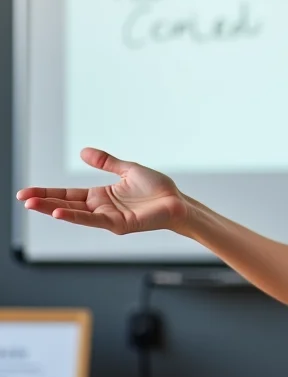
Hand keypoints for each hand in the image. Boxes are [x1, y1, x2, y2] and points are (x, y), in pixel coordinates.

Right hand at [16, 147, 187, 234]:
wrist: (177, 201)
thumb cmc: (156, 188)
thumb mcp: (127, 170)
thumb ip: (106, 162)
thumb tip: (82, 151)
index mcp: (101, 195)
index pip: (68, 194)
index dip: (49, 192)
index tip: (27, 192)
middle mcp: (101, 208)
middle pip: (66, 204)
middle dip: (44, 201)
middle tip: (22, 198)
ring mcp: (108, 218)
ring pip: (75, 213)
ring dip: (53, 209)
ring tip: (32, 204)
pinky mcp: (118, 224)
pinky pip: (93, 220)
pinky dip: (76, 217)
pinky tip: (60, 212)